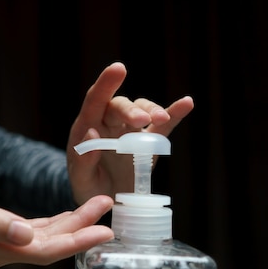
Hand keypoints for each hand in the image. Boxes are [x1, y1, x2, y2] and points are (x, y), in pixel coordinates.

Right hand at [0, 171, 113, 268]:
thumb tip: (27, 235)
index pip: (40, 251)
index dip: (74, 241)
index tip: (103, 229)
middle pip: (45, 247)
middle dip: (79, 229)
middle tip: (107, 208)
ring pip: (38, 241)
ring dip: (67, 226)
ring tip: (95, 207)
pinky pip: (26, 236)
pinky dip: (48, 226)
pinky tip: (64, 217)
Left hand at [67, 62, 194, 204]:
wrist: (104, 200)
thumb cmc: (87, 186)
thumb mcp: (80, 179)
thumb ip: (83, 160)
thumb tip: (92, 133)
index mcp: (87, 128)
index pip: (95, 101)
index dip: (106, 84)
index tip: (118, 68)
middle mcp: (109, 123)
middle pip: (120, 106)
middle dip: (131, 110)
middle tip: (142, 120)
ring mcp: (130, 131)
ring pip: (142, 111)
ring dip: (152, 111)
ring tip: (161, 119)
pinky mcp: (149, 143)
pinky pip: (163, 126)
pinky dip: (174, 113)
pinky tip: (187, 103)